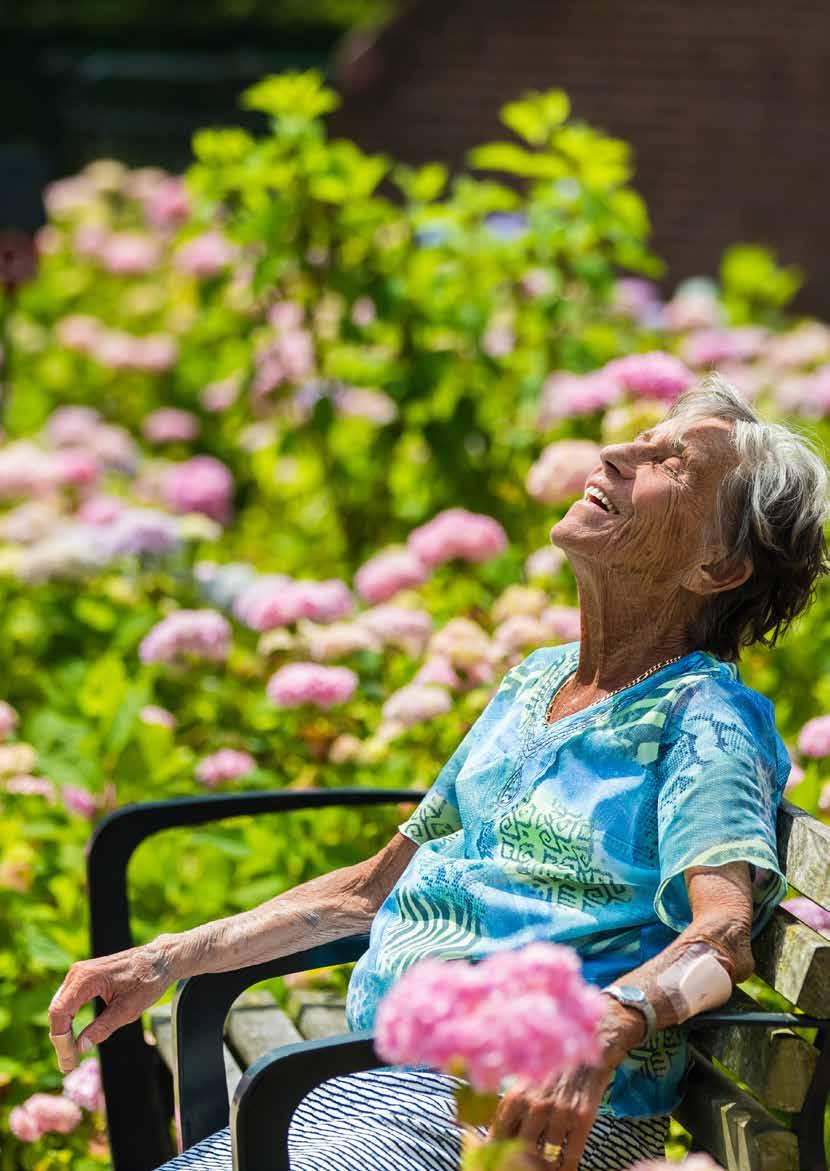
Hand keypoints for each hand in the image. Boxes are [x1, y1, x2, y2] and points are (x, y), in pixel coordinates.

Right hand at [48, 940, 173, 1072]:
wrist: (160, 960)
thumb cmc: (147, 981)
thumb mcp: (127, 1010)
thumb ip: (102, 1028)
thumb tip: (80, 1047)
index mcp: (87, 978)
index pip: (60, 1012)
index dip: (60, 1039)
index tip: (67, 1060)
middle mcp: (79, 972)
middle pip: (57, 1010)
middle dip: (61, 1038)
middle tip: (69, 1064)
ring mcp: (80, 972)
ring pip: (60, 1006)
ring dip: (63, 1030)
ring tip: (71, 1054)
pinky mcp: (85, 975)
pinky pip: (68, 1000)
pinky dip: (69, 1019)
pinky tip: (74, 1036)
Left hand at [487, 997, 644, 1168]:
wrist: (593, 1038)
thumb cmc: (557, 1062)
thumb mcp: (529, 1077)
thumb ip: (511, 1105)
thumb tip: (485, 1131)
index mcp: (517, 1094)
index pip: (498, 1136)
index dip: (494, 1154)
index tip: (496, 1163)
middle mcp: (535, 1104)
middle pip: (521, 1150)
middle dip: (520, 1163)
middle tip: (520, 1166)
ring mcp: (560, 1111)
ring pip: (547, 1158)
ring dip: (545, 1168)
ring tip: (543, 1168)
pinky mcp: (584, 1116)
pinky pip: (571, 1155)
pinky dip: (566, 1168)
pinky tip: (564, 1170)